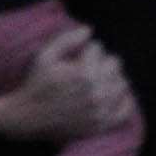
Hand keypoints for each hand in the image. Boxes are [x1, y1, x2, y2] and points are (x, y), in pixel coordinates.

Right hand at [0, 26, 132, 141]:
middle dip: (103, 60)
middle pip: (115, 64)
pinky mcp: (102, 125)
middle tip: (89, 65)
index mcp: (83, 73)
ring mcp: (101, 111)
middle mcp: (96, 93)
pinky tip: (112, 94)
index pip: (99, 49)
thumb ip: (68, 39)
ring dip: (113, 77)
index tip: (78, 54)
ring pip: (123, 84)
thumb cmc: (37, 83)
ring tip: (99, 78)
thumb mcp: (46, 55)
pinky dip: (123, 100)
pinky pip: (125, 111)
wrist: (30, 117)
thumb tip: (89, 29)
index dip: (88, 48)